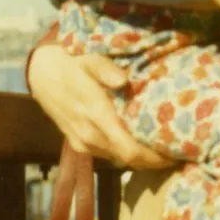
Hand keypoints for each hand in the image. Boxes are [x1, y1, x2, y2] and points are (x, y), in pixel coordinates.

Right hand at [27, 44, 176, 169]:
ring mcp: (82, 142)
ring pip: (117, 158)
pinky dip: (124, 153)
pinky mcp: (78, 143)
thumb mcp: (89, 59)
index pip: (128, 149)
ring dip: (139, 159)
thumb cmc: (72, 63)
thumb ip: (106, 69)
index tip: (172, 154)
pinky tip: (138, 145)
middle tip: (176, 153)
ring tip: (162, 150)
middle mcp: (89, 134)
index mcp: (96, 115)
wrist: (43, 73)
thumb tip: (123, 80)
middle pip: (127, 159)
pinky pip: (106, 154)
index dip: (151, 158)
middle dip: (152, 160)